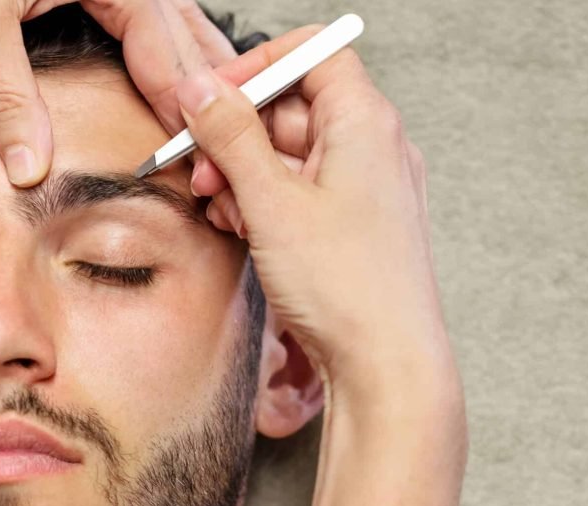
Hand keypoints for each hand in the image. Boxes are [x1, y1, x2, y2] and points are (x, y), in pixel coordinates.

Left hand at [0, 0, 237, 186]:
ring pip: (179, 26)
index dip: (178, 108)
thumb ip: (6, 95)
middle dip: (203, 98)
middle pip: (183, 39)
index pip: (163, 50)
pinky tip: (182, 81)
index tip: (192, 158)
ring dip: (197, 75)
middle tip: (217, 158)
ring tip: (217, 127)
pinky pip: (156, 18)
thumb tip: (29, 168)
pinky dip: (173, 54)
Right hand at [176, 26, 454, 382]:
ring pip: (291, 155)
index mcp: (366, 124)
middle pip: (294, 108)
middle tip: (201, 166)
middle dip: (238, 134)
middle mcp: (373, 149)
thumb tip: (202, 89)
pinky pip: (301, 193)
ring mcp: (365, 189)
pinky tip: (244, 230)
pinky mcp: (353, 226)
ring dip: (245, 174)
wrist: (386, 366)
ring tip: (223, 208)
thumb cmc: (348, 287)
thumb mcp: (272, 202)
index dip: (259, 67)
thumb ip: (232, 137)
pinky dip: (266, 203)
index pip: (314, 57)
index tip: (213, 95)